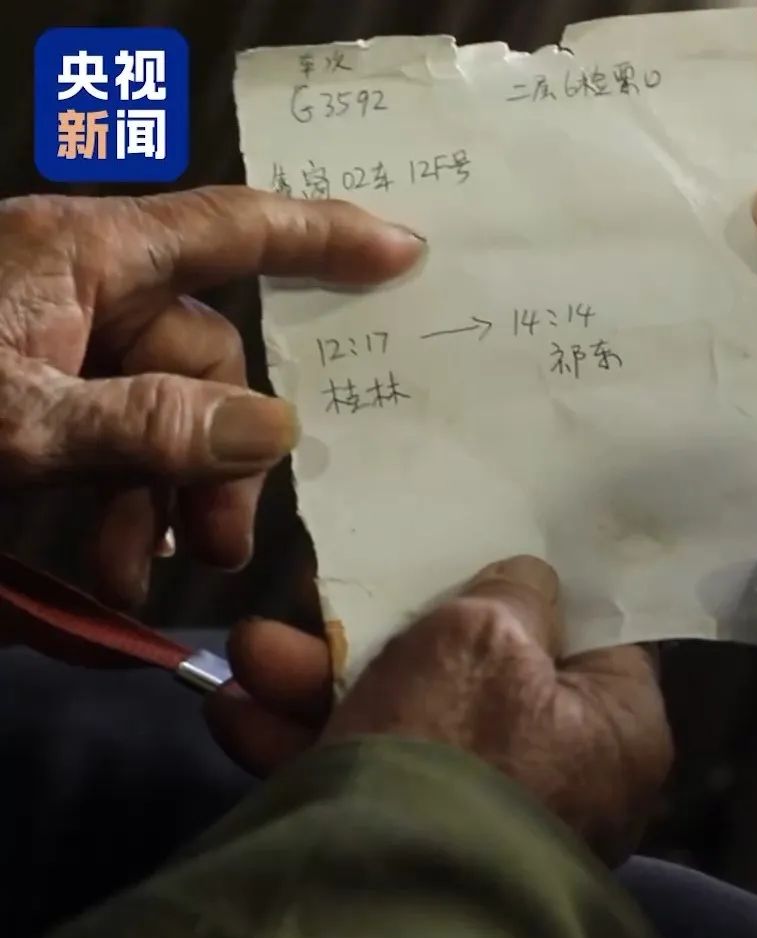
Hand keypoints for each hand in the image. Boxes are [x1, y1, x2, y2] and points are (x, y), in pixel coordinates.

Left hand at [0, 188, 422, 602]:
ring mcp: (63, 346)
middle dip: (214, 463)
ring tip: (138, 575)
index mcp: (90, 254)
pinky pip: (113, 442)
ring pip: (162, 416)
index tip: (405, 255)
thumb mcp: (20, 419)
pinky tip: (111, 563)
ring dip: (165, 499)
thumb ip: (147, 423)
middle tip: (218, 548)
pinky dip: (120, 502)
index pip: (233, 229)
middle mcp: (90, 290)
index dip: (324, 239)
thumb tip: (276, 432)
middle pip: (204, 364)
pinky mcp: (41, 397)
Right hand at [207, 556, 670, 862]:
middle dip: (386, 636)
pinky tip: (240, 717)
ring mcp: (489, 821)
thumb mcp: (488, 637)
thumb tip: (528, 583)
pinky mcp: (420, 855)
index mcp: (615, 726)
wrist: (387, 918)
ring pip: (409, 725)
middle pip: (478, 676)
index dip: (529, 593)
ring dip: (324, 684)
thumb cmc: (461, 750)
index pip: (586, 637)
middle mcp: (567, 780)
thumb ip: (511, 592)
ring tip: (251, 655)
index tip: (476, 556)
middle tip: (326, 604)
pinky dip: (311, 746)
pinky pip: (374, 782)